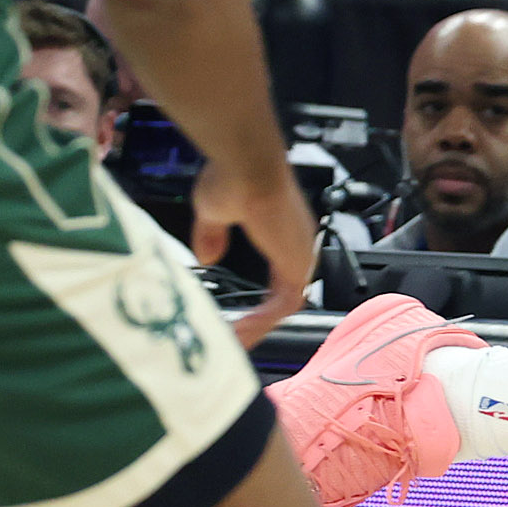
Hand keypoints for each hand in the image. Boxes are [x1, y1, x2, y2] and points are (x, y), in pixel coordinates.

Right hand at [192, 155, 317, 346]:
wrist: (245, 166)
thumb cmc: (233, 177)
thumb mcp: (216, 212)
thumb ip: (212, 236)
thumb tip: (207, 258)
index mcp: (283, 235)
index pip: (279, 280)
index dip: (262, 302)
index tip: (240, 318)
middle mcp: (298, 247)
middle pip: (285, 297)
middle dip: (259, 321)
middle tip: (235, 337)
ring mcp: (300, 254)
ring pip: (286, 305)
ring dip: (260, 325)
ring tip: (233, 340)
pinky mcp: (297, 262)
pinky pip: (287, 304)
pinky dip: (265, 319)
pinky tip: (240, 330)